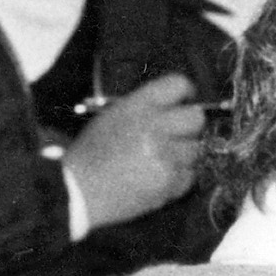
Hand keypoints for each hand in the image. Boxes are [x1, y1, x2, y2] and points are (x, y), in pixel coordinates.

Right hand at [62, 72, 205, 232]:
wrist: (79, 190)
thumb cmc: (90, 155)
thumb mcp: (111, 118)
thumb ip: (143, 109)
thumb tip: (174, 107)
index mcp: (136, 106)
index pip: (177, 84)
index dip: (185, 92)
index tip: (186, 99)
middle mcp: (154, 126)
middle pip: (197, 117)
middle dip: (191, 126)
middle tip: (179, 134)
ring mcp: (165, 155)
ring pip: (195, 149)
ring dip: (183, 155)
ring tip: (159, 160)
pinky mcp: (170, 181)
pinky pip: (189, 175)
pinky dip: (178, 178)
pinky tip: (157, 177)